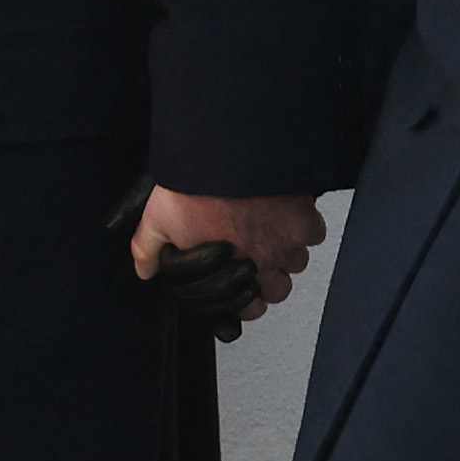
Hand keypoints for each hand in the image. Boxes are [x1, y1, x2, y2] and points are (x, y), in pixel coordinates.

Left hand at [136, 188, 321, 329]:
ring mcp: (287, 240)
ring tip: (271, 236)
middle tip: (256, 260)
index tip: (241, 289)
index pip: (250, 308)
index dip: (245, 300)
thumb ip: (149, 250)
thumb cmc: (193, 186)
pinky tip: (288, 215)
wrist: (225, 152)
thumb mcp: (158, 220)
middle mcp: (264, 261)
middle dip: (268, 279)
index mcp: (231, 271)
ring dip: (286, 253)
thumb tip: (145, 270)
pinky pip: (314, 233)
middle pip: (279, 290)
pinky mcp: (304, 215)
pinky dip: (305, 227)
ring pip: (298, 262)